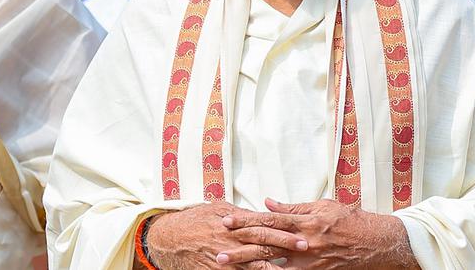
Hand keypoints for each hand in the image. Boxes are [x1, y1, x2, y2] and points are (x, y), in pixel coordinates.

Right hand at [144, 202, 308, 269]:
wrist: (169, 237)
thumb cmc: (195, 220)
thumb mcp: (218, 209)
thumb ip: (240, 214)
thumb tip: (261, 212)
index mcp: (234, 223)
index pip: (264, 226)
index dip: (284, 231)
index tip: (302, 234)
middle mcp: (231, 240)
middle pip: (264, 244)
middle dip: (285, 247)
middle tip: (305, 248)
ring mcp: (225, 258)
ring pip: (254, 265)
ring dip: (273, 268)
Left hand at [218, 198, 418, 268]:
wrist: (375, 243)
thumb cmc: (350, 220)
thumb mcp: (322, 206)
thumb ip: (293, 206)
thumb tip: (268, 202)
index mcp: (304, 221)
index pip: (269, 219)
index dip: (246, 221)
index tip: (226, 222)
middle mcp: (304, 242)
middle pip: (266, 243)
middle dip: (240, 246)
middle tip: (219, 250)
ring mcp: (308, 261)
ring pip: (272, 264)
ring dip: (249, 265)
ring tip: (228, 266)